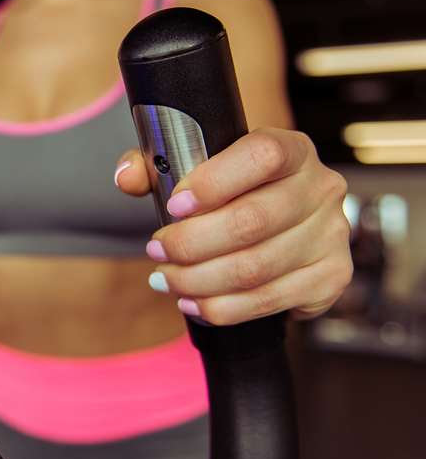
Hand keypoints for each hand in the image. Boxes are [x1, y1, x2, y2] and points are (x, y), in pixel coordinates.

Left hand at [115, 128, 352, 324]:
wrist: (273, 222)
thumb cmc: (226, 191)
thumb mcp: (192, 168)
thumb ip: (152, 165)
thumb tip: (127, 177)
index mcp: (291, 149)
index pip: (262, 156)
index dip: (214, 182)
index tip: (174, 205)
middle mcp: (321, 188)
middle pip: (252, 221)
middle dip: (190, 243)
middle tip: (157, 251)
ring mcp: (332, 235)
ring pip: (256, 268)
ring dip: (198, 281)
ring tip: (166, 280)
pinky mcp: (331, 277)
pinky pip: (269, 301)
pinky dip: (222, 309)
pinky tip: (193, 303)